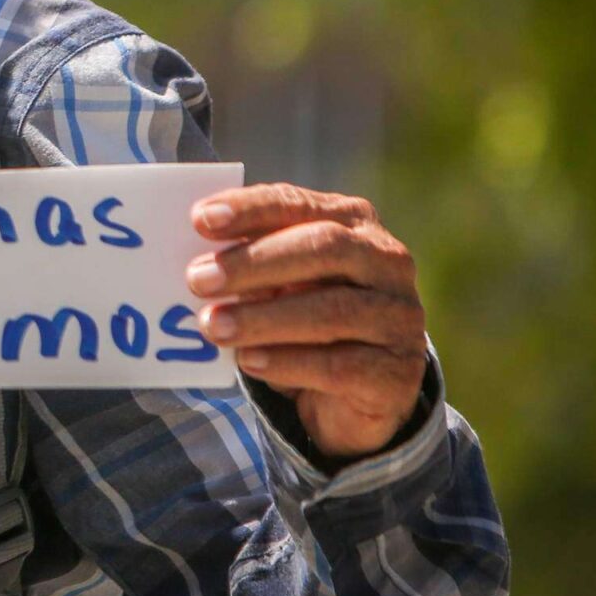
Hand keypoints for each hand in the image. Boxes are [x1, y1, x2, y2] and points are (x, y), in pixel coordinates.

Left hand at [187, 183, 429, 460]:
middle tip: (198, 279)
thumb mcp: (277, 282)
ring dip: (263, 318)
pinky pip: (341, 365)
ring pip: (332, 310)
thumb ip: (247, 263)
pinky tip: (249, 362)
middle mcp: (387, 261)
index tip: (201, 219)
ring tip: (213, 327)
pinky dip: (289, 362)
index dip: (250, 209)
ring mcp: (399, 317)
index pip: (299, 204)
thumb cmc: (303, 315)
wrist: (356, 390)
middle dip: (255, 263)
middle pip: (324, 248)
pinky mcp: (398, 371)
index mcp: (353, 222)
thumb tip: (195, 262)